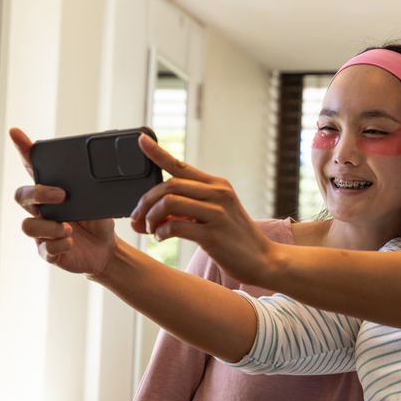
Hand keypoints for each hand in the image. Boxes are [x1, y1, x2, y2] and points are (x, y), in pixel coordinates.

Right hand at [11, 127, 116, 276]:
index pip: (33, 168)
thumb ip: (91, 183)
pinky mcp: (49, 252)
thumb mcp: (98, 198)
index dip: (23, 150)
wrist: (107, 250)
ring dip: (48, 226)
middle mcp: (41, 210)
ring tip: (69, 228)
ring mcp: (42, 232)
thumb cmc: (97, 220)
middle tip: (62, 195)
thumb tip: (100, 159)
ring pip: (27, 225)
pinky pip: (45, 248)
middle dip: (39, 193)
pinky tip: (72, 242)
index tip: (16, 132)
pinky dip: (60, 244)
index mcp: (50, 192)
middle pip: (22, 196)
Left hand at [130, 134, 279, 285]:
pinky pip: (176, 226)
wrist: (264, 260)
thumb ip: (190, 208)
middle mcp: (218, 193)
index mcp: (217, 185)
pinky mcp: (213, 234)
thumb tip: (157, 211)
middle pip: (169, 185)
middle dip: (146, 201)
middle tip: (137, 218)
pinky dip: (162, 232)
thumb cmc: (235, 240)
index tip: (141, 140)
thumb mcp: (217, 214)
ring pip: (169, 202)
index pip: (181, 165)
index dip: (158, 152)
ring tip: (149, 229)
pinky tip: (161, 238)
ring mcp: (217, 212)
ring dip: (151, 216)